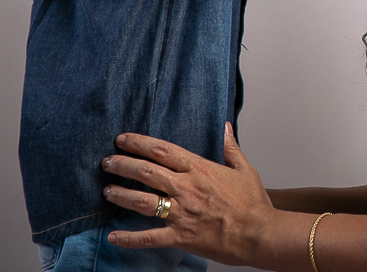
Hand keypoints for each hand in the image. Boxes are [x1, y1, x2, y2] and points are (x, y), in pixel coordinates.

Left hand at [101, 123, 274, 265]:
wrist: (259, 233)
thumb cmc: (254, 204)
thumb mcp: (245, 169)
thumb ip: (231, 148)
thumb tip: (225, 127)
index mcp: (200, 170)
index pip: (163, 151)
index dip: (140, 143)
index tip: (123, 140)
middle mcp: (186, 188)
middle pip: (146, 172)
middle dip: (123, 165)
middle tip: (107, 162)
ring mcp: (181, 213)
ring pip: (142, 201)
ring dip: (121, 195)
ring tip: (107, 191)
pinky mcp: (180, 236)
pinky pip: (149, 237)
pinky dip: (129, 238)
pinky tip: (114, 237)